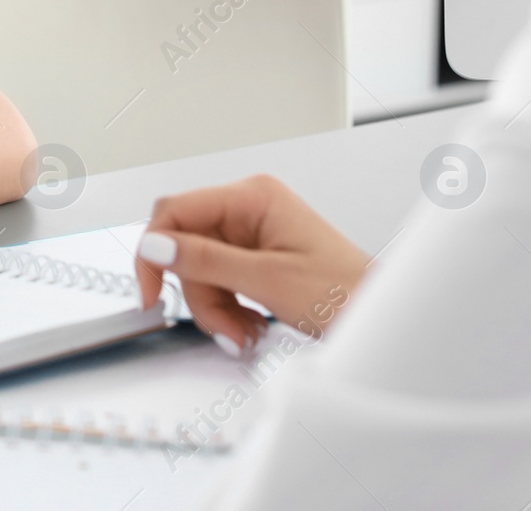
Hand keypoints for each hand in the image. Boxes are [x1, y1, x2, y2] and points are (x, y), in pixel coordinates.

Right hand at [134, 175, 368, 355]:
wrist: (380, 318)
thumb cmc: (345, 292)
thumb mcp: (267, 279)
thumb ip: (205, 261)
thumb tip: (155, 244)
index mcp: (253, 197)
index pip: (176, 211)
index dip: (155, 250)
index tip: (150, 289)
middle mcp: (250, 208)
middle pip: (186, 246)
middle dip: (198, 292)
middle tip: (220, 324)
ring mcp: (252, 233)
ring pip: (199, 270)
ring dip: (215, 308)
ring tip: (243, 333)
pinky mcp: (255, 258)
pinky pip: (218, 280)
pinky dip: (227, 309)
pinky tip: (248, 325)